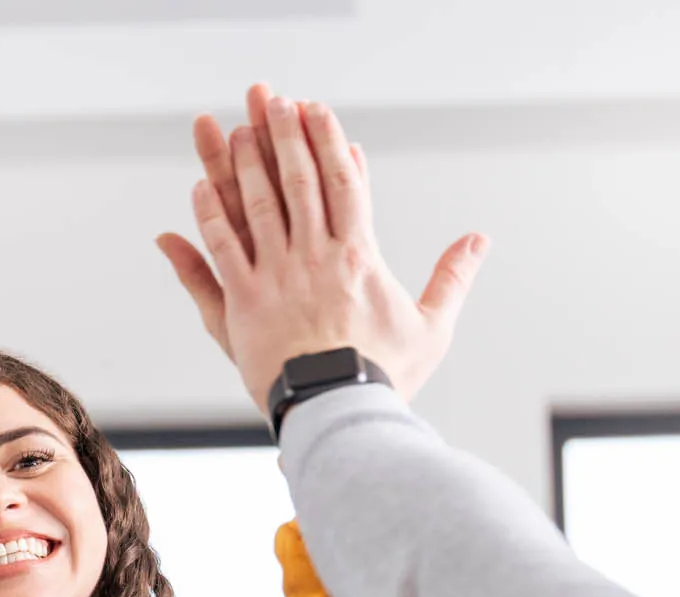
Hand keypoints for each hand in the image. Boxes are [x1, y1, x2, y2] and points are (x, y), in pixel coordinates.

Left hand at [156, 87, 489, 411]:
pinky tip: (199, 188)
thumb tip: (479, 239)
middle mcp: (317, 258)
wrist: (341, 414)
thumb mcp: (432, 326)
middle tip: (274, 100)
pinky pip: (224, 250)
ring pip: (259, 206)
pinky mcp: (246, 303)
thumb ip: (453, 277)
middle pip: (300, 182)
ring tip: (236, 130)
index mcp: (360, 257)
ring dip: (246, 164)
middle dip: (285, 136)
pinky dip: (211, 216)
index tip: (318, 110)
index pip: (345, 184)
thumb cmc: (386, 377)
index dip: (329, 142)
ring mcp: (279, 278)